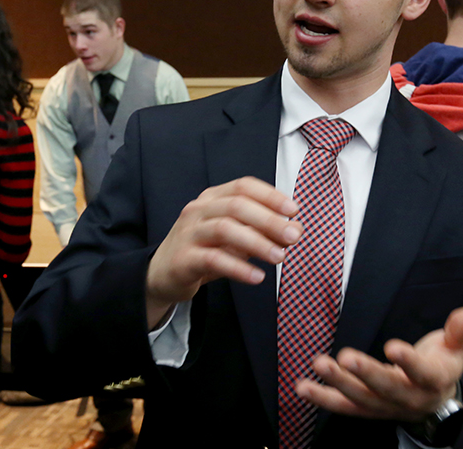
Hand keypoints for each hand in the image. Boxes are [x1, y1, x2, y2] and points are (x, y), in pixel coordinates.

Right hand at [146, 176, 300, 327]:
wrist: (164, 275)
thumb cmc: (207, 250)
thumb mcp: (239, 237)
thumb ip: (266, 230)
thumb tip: (298, 229)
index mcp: (214, 198)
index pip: (244, 186)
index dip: (270, 195)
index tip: (294, 209)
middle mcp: (199, 209)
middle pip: (237, 206)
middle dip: (269, 220)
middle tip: (293, 236)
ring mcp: (188, 232)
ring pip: (225, 229)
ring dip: (257, 243)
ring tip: (280, 257)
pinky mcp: (183, 259)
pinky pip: (213, 259)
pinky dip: (238, 267)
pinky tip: (257, 277)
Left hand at [295, 306, 462, 420]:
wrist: (433, 398)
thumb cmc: (443, 363)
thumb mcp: (457, 345)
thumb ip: (461, 329)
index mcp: (433, 381)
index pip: (422, 373)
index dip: (408, 361)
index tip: (393, 347)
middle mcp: (409, 399)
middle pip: (386, 389)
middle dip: (364, 374)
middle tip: (345, 357)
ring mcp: (385, 407)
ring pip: (360, 399)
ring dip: (337, 383)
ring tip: (318, 365)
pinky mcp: (366, 409)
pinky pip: (343, 408)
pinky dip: (322, 399)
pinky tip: (303, 387)